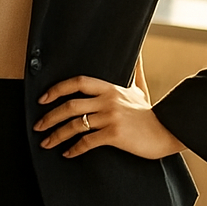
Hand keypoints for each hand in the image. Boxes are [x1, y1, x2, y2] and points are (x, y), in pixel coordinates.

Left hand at [36, 75, 186, 159]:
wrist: (169, 132)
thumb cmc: (151, 113)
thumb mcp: (140, 89)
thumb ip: (135, 71)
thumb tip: (138, 52)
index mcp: (110, 88)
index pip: (77, 82)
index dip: (57, 89)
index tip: (42, 98)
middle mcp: (108, 100)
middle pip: (70, 106)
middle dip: (49, 117)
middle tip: (37, 126)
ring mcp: (111, 117)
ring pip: (75, 125)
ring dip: (56, 135)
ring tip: (46, 143)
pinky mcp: (115, 135)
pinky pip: (87, 142)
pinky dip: (74, 149)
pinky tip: (67, 153)